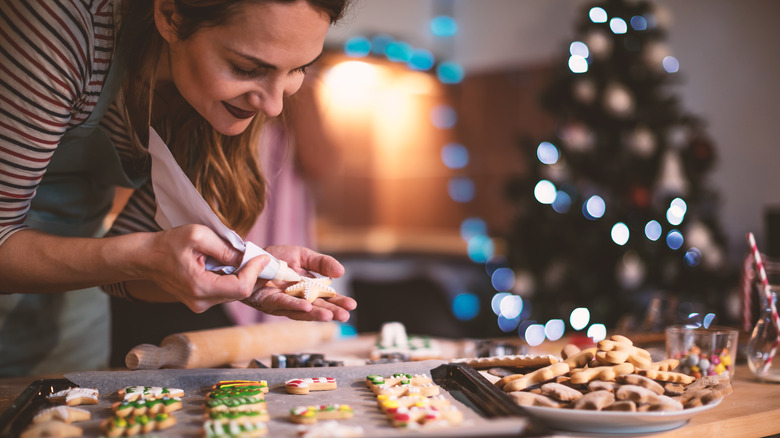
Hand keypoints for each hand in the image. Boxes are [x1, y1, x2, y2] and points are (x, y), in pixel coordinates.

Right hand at [141, 224, 270, 312]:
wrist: (145, 258)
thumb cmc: (168, 244)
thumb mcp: (198, 235)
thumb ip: (224, 247)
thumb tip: (246, 256)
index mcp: (200, 288)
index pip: (240, 288)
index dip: (256, 272)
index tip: (263, 257)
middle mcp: (201, 302)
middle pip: (240, 292)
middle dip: (253, 274)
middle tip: (261, 257)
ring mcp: (200, 304)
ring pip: (234, 293)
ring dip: (244, 276)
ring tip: (247, 259)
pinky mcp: (200, 302)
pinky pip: (225, 291)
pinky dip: (233, 279)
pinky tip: (233, 265)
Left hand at [240, 245, 356, 321]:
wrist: (250, 256)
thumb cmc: (275, 258)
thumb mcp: (303, 256)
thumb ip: (322, 263)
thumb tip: (342, 273)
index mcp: (307, 289)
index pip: (326, 298)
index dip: (338, 302)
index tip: (352, 306)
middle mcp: (296, 299)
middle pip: (316, 307)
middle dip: (331, 312)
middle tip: (345, 316)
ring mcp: (283, 302)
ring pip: (301, 310)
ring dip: (316, 314)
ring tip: (330, 316)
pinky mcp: (268, 300)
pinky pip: (283, 303)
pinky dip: (295, 306)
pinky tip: (306, 308)